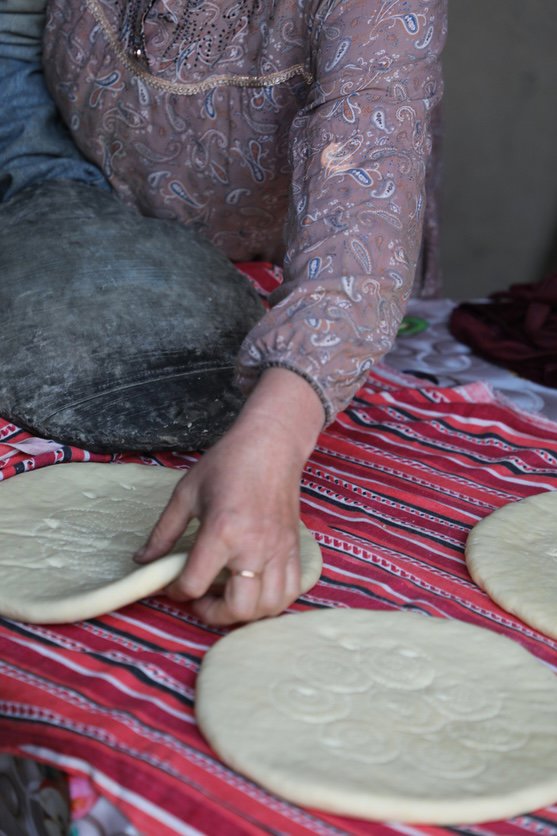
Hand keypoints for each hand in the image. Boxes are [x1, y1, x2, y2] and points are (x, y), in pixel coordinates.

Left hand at [134, 368, 324, 624]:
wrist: (272, 445)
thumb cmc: (228, 463)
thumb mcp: (186, 493)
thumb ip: (164, 532)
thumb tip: (142, 560)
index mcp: (222, 531)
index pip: (195, 583)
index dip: (177, 592)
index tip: (173, 585)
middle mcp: (254, 546)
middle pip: (238, 607)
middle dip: (213, 613)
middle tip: (201, 599)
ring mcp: (278, 550)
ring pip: (268, 606)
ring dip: (245, 613)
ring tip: (229, 598)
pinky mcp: (293, 548)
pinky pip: (290, 591)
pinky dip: (273, 602)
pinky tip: (256, 590)